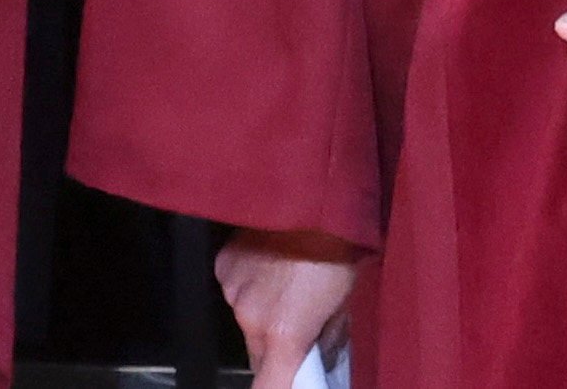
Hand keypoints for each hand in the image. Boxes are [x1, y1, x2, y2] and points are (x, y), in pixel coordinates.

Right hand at [216, 229, 360, 388]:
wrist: (313, 197)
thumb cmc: (339, 253)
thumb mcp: (343, 304)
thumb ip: (324, 340)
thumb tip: (316, 357)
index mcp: (283, 335)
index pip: (268, 388)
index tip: (285, 384)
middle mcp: (250, 318)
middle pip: (257, 352)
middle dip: (275, 347)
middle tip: (298, 324)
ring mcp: (232, 289)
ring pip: (245, 319)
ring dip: (261, 312)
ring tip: (286, 285)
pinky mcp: (223, 264)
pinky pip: (235, 288)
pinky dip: (250, 285)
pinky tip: (270, 263)